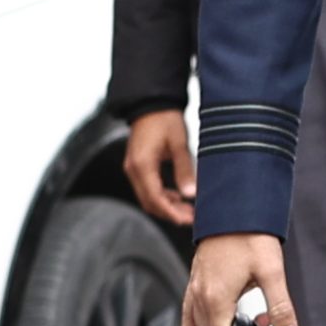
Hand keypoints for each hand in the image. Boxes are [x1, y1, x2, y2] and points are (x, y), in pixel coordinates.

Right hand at [123, 109, 195, 226]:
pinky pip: (148, 188)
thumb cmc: (166, 119)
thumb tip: (190, 194)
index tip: (188, 221)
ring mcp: (133, 168)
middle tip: (193, 219)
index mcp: (142, 165)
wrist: (151, 103)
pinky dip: (162, 196)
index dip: (171, 213)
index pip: (154, 198)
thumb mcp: (179, 143)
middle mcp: (133, 169)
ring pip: (148, 197)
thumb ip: (184, 169)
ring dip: (167, 206)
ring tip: (189, 210)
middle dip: (170, 213)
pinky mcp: (137, 166)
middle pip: (149, 202)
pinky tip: (179, 197)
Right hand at [180, 233, 294, 325]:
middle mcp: (200, 295)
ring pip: (197, 324)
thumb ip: (280, 307)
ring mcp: (195, 287)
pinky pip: (187, 312)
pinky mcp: (195, 279)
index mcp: (216, 298)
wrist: (234, 209)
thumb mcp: (272, 273)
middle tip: (260, 323)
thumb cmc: (250, 236)